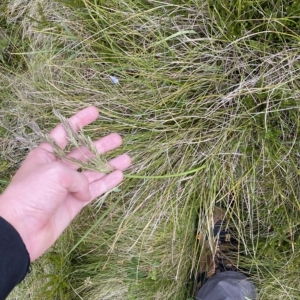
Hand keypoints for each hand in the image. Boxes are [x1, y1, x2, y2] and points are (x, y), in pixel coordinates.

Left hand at [0, 107, 130, 260]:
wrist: (21, 229)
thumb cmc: (31, 194)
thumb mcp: (54, 173)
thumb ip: (77, 177)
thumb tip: (86, 190)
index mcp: (47, 154)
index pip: (66, 132)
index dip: (80, 120)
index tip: (96, 112)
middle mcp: (59, 168)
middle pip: (85, 152)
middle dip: (101, 145)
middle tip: (118, 138)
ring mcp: (68, 185)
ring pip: (94, 171)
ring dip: (110, 164)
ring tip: (127, 158)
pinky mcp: (75, 202)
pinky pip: (95, 189)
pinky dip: (107, 182)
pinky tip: (119, 175)